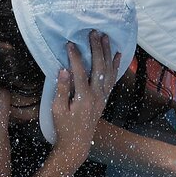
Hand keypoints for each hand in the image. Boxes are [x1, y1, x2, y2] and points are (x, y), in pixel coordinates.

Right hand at [50, 31, 120, 155]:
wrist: (77, 143)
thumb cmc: (64, 127)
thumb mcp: (58, 110)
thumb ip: (62, 89)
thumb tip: (63, 70)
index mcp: (84, 98)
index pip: (80, 72)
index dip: (75, 57)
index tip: (70, 44)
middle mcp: (97, 95)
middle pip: (99, 67)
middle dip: (96, 48)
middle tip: (94, 33)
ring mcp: (103, 97)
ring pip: (108, 71)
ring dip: (107, 53)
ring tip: (105, 37)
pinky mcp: (104, 98)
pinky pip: (112, 79)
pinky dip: (115, 66)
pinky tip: (117, 55)